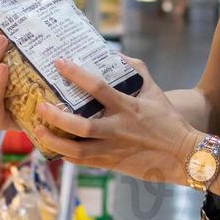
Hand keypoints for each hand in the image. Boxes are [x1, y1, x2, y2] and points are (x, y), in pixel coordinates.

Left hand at [33, 56, 199, 184]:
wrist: (182, 154)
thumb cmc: (168, 120)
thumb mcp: (154, 90)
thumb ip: (135, 69)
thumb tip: (114, 54)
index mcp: (128, 107)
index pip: (98, 88)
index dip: (76, 74)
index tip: (58, 63)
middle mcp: (118, 129)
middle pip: (82, 126)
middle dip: (57, 117)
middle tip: (40, 106)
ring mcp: (114, 149)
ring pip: (78, 150)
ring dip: (54, 141)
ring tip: (37, 130)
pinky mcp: (112, 164)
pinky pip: (84, 162)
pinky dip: (66, 155)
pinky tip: (54, 147)